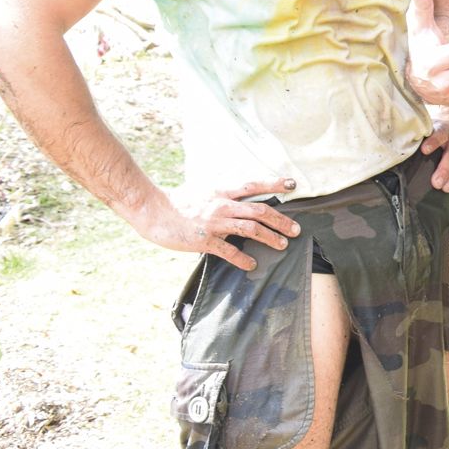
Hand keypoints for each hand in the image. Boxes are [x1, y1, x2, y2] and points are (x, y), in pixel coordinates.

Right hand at [136, 177, 301, 271]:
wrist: (152, 211)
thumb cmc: (178, 203)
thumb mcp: (204, 193)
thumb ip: (223, 198)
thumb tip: (240, 202)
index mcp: (222, 192)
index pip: (254, 185)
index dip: (274, 184)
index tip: (293, 184)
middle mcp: (221, 205)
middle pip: (260, 211)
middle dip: (281, 220)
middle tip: (296, 229)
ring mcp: (214, 222)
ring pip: (250, 229)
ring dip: (270, 237)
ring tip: (282, 245)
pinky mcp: (204, 239)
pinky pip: (229, 251)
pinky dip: (242, 259)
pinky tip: (251, 264)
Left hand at [421, 105, 448, 198]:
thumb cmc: (442, 127)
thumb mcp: (433, 124)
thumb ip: (423, 134)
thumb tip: (403, 144)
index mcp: (446, 129)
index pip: (440, 134)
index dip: (433, 142)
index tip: (424, 150)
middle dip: (445, 169)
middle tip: (436, 182)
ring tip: (444, 189)